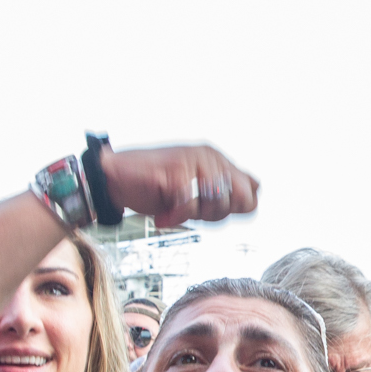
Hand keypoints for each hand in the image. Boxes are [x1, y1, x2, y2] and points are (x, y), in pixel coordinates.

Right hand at [94, 144, 257, 226]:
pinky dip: (176, 215)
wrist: (115, 182)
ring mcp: (196, 160)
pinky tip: (164, 212)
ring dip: (193, 214)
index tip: (206, 211)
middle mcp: (211, 156)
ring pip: (218, 201)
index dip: (232, 212)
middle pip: (240, 200)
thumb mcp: (197, 195)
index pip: (252, 193)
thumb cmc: (155, 189)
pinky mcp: (178, 167)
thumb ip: (224, 194)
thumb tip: (255, 195)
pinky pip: (190, 203)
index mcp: (219, 161)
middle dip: (216, 214)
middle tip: (190, 210)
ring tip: (174, 208)